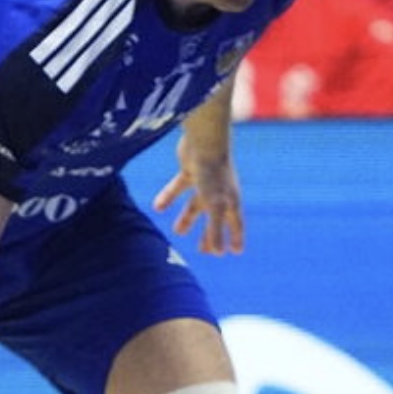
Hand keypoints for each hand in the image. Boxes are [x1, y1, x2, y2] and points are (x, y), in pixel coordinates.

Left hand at [152, 138, 243, 254]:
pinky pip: (179, 188)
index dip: (236, 238)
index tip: (236, 252)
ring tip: (177, 231)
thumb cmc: (213, 173)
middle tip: (203, 251)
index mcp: (230, 200)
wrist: (204, 140)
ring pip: (196, 204)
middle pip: (215, 218)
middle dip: (209, 234)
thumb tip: (218, 252)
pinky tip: (157, 207)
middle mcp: (220, 191)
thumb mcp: (214, 205)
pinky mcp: (190, 170)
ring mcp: (205, 181)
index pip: (235, 224)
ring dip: (187, 218)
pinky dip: (169, 197)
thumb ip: (215, 229)